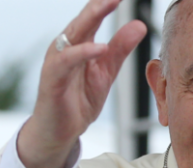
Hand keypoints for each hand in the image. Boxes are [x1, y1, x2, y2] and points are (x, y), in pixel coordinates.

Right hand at [17, 0, 146, 167]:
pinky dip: (82, 53)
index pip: (94, 17)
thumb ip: (120, 49)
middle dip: (99, 4)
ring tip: (108, 5)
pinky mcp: (52, 79)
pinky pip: (66, 62)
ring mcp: (57, 61)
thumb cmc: (79, 100)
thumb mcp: (106, 72)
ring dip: (90, 19)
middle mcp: (66, 47)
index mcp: (80, 44)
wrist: (61, 130)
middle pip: (83, 20)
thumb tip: (140, 25)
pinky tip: (99, 48)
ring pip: (72, 34)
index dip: (108, 3)